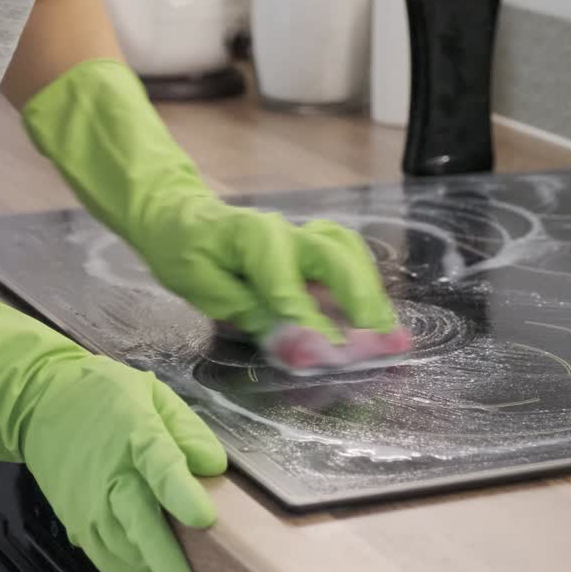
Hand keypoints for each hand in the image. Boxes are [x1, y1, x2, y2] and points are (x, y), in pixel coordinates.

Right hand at [23, 355, 227, 571]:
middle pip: (143, 532)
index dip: (182, 495)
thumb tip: (213, 464)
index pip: (160, 469)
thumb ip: (188, 429)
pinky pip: (110, 565)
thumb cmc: (102, 397)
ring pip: (127, 561)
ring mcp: (92, 509)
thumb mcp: (153, 395)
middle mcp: (111, 480)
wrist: (39, 404)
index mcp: (136, 437)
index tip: (205, 519)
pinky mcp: (80, 527)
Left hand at [130, 195, 398, 343]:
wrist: (181, 217)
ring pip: (349, 254)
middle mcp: (286, 231)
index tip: (330, 355)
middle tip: (381, 340)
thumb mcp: (200, 287)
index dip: (309, 322)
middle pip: (334, 256)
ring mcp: (303, 236)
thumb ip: (248, 313)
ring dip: (371, 292)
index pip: (287, 284)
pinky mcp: (311, 247)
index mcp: (252, 236)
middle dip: (360, 299)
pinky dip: (365, 286)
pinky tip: (376, 315)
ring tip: (389, 332)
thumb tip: (294, 345)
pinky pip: (347, 258)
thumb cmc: (185, 251)